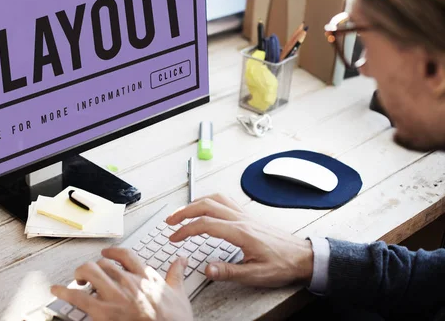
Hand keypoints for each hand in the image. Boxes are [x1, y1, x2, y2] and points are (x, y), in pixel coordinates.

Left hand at [51, 247, 192, 320]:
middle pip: (103, 263)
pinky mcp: (103, 312)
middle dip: (94, 267)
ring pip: (90, 272)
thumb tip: (181, 260)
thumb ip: (176, 274)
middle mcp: (128, 282)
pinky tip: (56, 290)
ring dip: (80, 274)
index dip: (112, 252)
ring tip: (77, 280)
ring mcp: (115, 296)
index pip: (125, 255)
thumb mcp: (179, 295)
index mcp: (145, 276)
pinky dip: (64, 292)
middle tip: (90, 274)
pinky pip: (78, 297)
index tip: (107, 253)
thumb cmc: (174, 320)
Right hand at [165, 193, 312, 287]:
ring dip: (195, 203)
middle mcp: (241, 219)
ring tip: (182, 212)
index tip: (174, 237)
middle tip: (170, 221)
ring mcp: (245, 214)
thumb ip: (229, 271)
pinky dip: (209, 200)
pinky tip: (206, 207)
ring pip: (215, 199)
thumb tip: (207, 269)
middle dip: (184, 211)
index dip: (186, 230)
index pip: (205, 224)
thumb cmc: (283, 264)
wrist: (303, 256)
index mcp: (240, 232)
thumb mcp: (256, 275)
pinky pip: (225, 200)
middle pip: (206, 205)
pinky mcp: (248, 215)